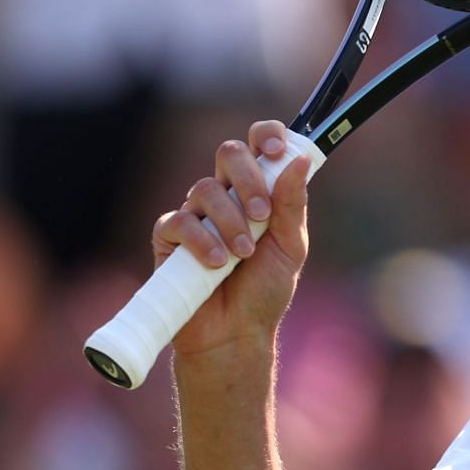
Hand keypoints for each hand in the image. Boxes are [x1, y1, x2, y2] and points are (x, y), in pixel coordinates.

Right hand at [154, 120, 311, 353]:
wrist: (236, 332)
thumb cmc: (265, 289)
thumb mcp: (289, 247)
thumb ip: (292, 205)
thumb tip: (299, 160)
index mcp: (258, 191)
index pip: (258, 145)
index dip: (266, 136)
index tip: (277, 151)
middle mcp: (225, 196)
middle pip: (229, 154)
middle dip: (249, 181)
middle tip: (263, 215)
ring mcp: (195, 214)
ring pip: (206, 189)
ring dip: (230, 221)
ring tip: (243, 254)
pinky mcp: (169, 238)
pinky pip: (179, 221)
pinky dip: (201, 240)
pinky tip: (217, 263)